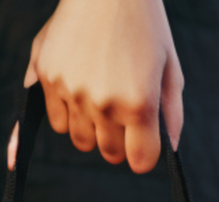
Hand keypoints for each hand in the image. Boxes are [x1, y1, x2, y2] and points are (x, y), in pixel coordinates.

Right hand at [8, 0, 183, 174]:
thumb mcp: (170, 66)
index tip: (143, 140)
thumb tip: (171, 149)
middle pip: (110, 153)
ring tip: (100, 96)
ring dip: (92, 128)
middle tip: (122, 112)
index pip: (140, 161)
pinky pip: (57, 120)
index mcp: (139, 103)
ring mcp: (72, 91)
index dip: (143, 152)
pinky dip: (67, 113)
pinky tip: (79, 87)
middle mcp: (104, 103)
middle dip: (119, 140)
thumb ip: (171, 113)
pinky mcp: (47, 76)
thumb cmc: (145, 23)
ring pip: (81, 140)